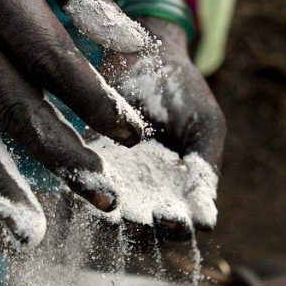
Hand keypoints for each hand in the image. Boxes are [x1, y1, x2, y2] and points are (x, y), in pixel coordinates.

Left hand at [100, 18, 225, 239]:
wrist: (144, 53)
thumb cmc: (184, 91)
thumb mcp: (206, 126)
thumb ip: (205, 170)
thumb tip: (206, 223)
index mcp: (179, 193)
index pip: (179, 226)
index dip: (177, 229)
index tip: (174, 220)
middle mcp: (145, 194)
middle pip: (142, 231)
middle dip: (141, 232)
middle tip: (138, 220)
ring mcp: (113, 179)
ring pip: (110, 215)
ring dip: (110, 221)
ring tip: (112, 214)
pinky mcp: (85, 160)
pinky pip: (79, 186)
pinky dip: (79, 194)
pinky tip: (80, 195)